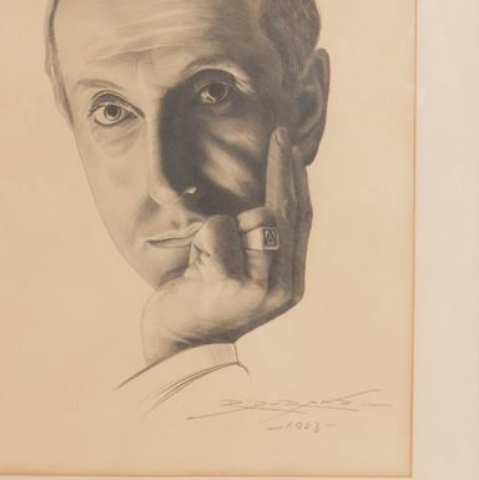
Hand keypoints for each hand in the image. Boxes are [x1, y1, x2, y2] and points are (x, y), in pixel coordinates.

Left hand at [141, 126, 312, 365]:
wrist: (178, 347)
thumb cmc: (205, 299)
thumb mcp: (242, 274)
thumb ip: (259, 244)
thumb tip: (267, 200)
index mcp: (290, 282)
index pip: (300, 219)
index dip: (297, 181)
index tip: (292, 147)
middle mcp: (283, 286)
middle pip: (283, 211)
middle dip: (281, 168)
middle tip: (279, 133)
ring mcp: (260, 288)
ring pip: (249, 219)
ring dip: (219, 230)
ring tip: (205, 265)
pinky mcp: (232, 286)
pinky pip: (217, 231)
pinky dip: (200, 243)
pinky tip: (194, 273)